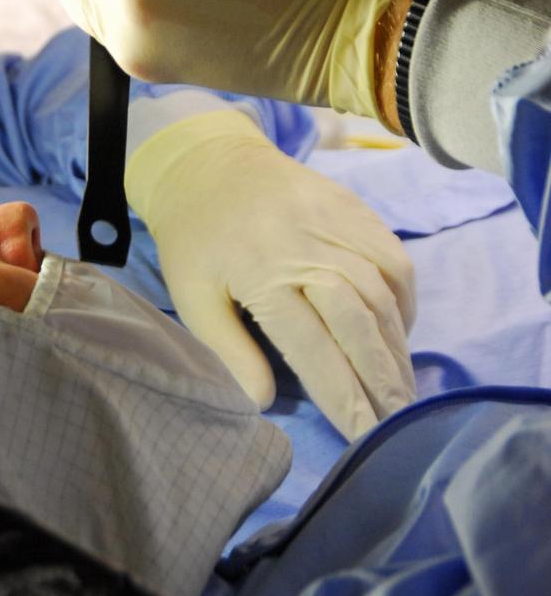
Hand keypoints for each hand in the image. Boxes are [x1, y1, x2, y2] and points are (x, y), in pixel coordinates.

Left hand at [125, 109, 415, 439]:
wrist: (207, 159)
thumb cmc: (195, 236)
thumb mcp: (191, 295)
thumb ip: (227, 351)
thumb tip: (264, 403)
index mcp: (262, 272)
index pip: (313, 347)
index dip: (343, 395)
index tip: (365, 436)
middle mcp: (306, 245)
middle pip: (359, 320)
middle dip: (383, 377)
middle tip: (399, 421)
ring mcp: (334, 220)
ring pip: (384, 289)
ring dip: (398, 343)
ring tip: (400, 386)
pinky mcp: (352, 205)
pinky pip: (393, 256)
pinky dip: (403, 298)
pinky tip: (398, 330)